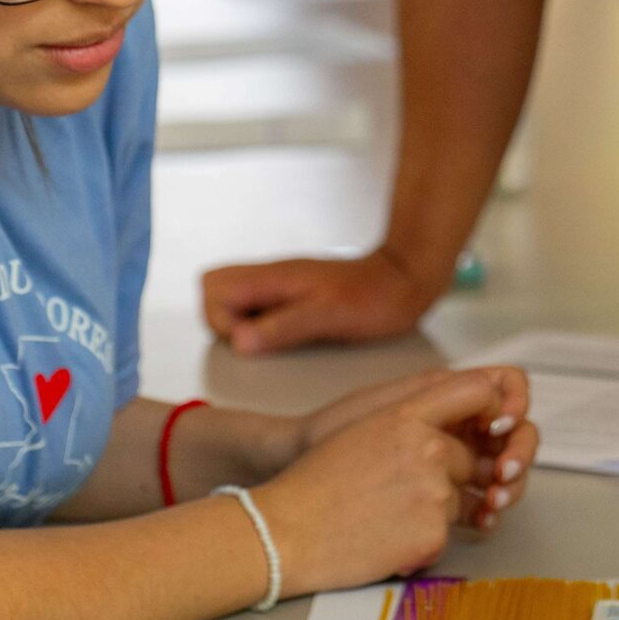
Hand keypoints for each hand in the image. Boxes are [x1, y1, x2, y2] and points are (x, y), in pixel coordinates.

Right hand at [201, 250, 442, 354]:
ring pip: (239, 304)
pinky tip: (291, 340)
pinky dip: (265, 329)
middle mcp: (272, 278)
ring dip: (246, 328)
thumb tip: (240, 341)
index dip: (220, 319)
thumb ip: (282, 327)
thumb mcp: (328, 317)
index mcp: (274, 276)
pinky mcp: (295, 298)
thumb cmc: (374, 296)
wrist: (405, 281)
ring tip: (277, 342)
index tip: (248, 340)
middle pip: (218, 293)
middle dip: (226, 324)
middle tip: (258, 343)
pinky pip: (263, 311)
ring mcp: (282, 287)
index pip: (214, 286)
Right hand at [255, 372, 538, 594]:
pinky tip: (384, 539)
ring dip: (433, 514)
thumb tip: (458, 428)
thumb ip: (415, 419)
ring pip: (462, 501)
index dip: (494, 409)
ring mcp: (435, 492)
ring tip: (384, 514)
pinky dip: (422, 543)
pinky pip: (447, 537)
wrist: (284, 531)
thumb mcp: (367, 428)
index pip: (480, 391)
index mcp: (409, 413)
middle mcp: (429, 448)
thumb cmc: (316, 483)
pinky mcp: (434, 534)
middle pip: (473, 459)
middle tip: (399, 493)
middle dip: (450, 480)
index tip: (487, 430)